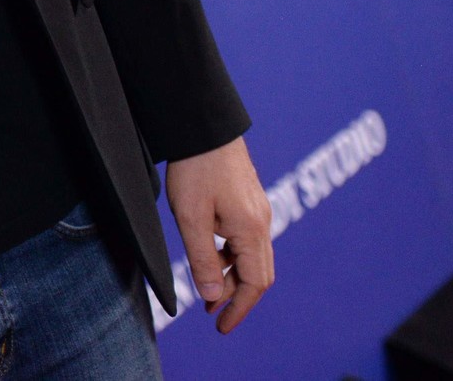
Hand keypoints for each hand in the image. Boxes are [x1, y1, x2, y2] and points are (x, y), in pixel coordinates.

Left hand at [165, 136, 274, 332]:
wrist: (203, 125)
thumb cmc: (195, 168)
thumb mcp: (190, 217)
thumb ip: (202, 259)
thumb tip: (214, 297)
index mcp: (251, 230)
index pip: (255, 283)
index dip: (240, 309)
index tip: (221, 327)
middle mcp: (262, 222)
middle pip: (258, 273)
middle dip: (237, 297)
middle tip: (212, 314)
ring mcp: (257, 210)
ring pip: (251, 256)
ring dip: (231, 276)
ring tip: (207, 291)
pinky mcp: (248, 201)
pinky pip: (245, 239)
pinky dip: (229, 256)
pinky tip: (209, 257)